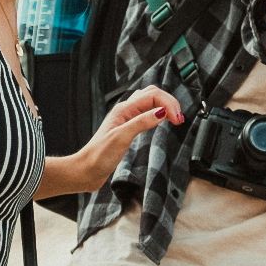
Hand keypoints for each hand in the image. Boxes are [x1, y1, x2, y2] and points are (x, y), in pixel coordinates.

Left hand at [69, 86, 185, 188]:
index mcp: (124, 109)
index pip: (153, 95)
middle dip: (169, 102)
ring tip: (175, 118)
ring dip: (165, 105)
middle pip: (153, 94)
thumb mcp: (121, 138)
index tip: (177, 120)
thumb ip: (141, 122)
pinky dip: (159, 113)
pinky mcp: (129, 128)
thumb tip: (161, 112)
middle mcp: (126, 110)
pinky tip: (162, 121)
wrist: (86, 170)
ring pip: (150, 102)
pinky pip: (147, 113)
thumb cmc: (98, 156)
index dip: (168, 104)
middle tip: (179, 118)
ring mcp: (127, 118)